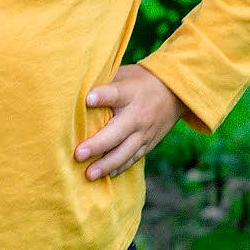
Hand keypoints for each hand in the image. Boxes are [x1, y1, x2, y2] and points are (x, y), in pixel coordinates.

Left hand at [75, 64, 183, 179]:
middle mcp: (137, 114)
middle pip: (117, 131)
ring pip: (125, 151)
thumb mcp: (124, 75)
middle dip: (98, 144)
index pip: (115, 94)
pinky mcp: (148, 144)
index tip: (87, 99)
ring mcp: (144, 132)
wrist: (175, 93)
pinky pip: (133, 158)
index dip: (102, 96)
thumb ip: (104, 83)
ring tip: (89, 174)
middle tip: (78, 154)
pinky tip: (106, 175)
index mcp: (130, 92)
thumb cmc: (139, 81)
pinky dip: (120, 167)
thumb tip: (74, 89)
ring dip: (106, 164)